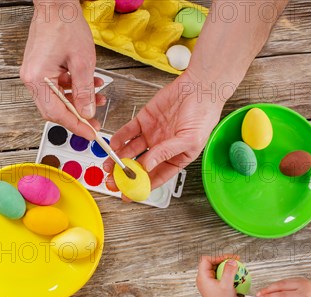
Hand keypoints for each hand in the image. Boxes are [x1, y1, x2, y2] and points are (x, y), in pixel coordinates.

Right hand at [20, 0, 104, 139]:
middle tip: (95, 120)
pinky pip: (56, 86)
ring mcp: (34, 73)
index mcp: (37, 78)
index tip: (90, 133)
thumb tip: (87, 113)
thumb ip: (85, 91)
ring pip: (57, 98)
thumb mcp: (83, 61)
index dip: (75, 126)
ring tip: (98, 97)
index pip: (56, 113)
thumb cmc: (65, 24)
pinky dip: (73, 88)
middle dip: (77, 115)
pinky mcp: (40, 68)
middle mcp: (31, 78)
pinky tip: (90, 83)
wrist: (56, 3)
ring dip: (78, 100)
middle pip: (54, 109)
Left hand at [104, 70, 224, 189]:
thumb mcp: (188, 140)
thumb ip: (165, 153)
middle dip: (124, 175)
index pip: (155, 177)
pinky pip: (128, 132)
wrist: (199, 88)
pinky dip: (119, 138)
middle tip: (112, 181)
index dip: (140, 187)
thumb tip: (147, 166)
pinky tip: (113, 145)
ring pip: (130, 151)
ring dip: (118, 159)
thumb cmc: (202, 115)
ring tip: (107, 165)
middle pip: (139, 166)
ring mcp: (151, 135)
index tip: (127, 195)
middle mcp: (161, 149)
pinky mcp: (144, 120)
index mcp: (175, 158)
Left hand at [196, 255, 240, 296]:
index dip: (217, 257)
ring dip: (226, 268)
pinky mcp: (213, 287)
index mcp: (202, 278)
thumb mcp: (227, 285)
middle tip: (234, 261)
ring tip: (236, 269)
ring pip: (216, 270)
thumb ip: (229, 271)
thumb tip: (231, 261)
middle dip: (223, 261)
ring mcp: (208, 283)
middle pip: (211, 264)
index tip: (228, 259)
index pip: (206, 260)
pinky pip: (219, 276)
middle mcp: (203, 280)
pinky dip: (226, 275)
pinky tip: (235, 277)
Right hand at [257, 278, 310, 296]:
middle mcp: (304, 286)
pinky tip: (270, 291)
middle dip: (268, 291)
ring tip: (262, 294)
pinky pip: (284, 282)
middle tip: (258, 296)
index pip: (283, 296)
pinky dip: (276, 286)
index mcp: (305, 296)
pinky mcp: (299, 279)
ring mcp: (302, 281)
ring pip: (281, 282)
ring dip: (270, 288)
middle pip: (281, 286)